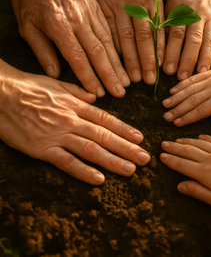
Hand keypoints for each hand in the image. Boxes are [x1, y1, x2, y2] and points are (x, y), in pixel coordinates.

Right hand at [0, 61, 149, 183]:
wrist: (2, 94)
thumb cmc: (29, 87)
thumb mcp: (57, 84)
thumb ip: (78, 91)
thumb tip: (96, 95)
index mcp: (76, 104)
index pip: (106, 119)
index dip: (125, 129)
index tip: (140, 138)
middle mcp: (71, 120)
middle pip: (104, 136)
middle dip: (127, 148)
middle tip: (145, 159)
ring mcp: (57, 135)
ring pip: (91, 149)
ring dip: (113, 160)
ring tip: (131, 169)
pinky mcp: (42, 149)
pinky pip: (66, 162)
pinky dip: (84, 171)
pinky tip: (99, 179)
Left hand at [12, 0, 129, 96]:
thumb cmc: (28, 0)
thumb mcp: (26, 27)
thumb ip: (42, 51)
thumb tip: (56, 74)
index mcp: (59, 25)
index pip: (78, 57)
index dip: (90, 77)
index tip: (100, 93)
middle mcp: (78, 18)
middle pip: (98, 51)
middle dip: (110, 74)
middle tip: (121, 92)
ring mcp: (89, 10)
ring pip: (107, 40)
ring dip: (117, 62)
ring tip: (126, 79)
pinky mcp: (94, 4)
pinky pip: (107, 28)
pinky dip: (116, 45)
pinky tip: (121, 58)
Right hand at [89, 0, 164, 83]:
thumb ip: (162, 7)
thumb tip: (172, 29)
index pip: (157, 31)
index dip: (158, 52)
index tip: (160, 70)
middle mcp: (136, 4)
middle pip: (141, 38)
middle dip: (144, 61)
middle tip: (146, 81)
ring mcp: (117, 5)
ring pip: (123, 37)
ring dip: (127, 59)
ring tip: (129, 78)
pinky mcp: (101, 5)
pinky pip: (106, 30)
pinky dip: (110, 46)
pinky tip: (113, 61)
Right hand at [160, 135, 210, 208]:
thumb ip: (197, 191)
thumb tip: (179, 186)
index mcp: (204, 172)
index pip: (182, 164)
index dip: (171, 160)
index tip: (161, 156)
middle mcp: (209, 159)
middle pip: (187, 151)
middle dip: (174, 147)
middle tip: (163, 143)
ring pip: (199, 143)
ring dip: (186, 141)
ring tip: (177, 139)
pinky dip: (204, 137)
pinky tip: (199, 135)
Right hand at [162, 59, 210, 128]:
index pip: (201, 110)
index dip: (187, 117)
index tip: (176, 123)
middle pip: (191, 100)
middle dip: (177, 109)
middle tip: (165, 117)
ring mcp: (208, 80)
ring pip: (188, 89)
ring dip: (176, 97)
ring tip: (165, 105)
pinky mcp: (207, 74)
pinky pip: (192, 79)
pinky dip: (181, 85)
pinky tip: (173, 90)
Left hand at [163, 0, 210, 79]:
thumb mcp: (168, 0)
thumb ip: (163, 20)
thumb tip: (153, 44)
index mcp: (181, 8)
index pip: (175, 34)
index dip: (171, 52)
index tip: (166, 70)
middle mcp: (197, 12)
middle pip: (193, 40)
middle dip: (187, 60)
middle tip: (181, 77)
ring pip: (209, 39)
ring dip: (204, 58)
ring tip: (200, 74)